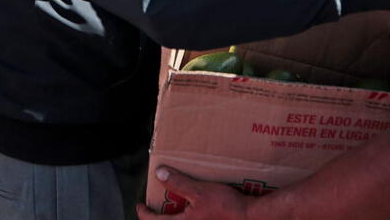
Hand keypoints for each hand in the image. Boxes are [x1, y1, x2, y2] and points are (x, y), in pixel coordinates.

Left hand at [136, 167, 250, 219]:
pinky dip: (189, 213)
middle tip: (157, 202)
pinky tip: (196, 202)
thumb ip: (178, 183)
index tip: (140, 205)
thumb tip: (160, 174)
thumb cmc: (225, 206)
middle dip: (160, 214)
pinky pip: (194, 219)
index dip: (144, 213)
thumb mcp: (199, 191)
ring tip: (176, 199)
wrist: (250, 217)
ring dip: (176, 212)